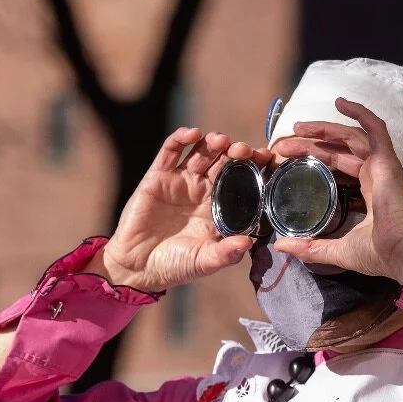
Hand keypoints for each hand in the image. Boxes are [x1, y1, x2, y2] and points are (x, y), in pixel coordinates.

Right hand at [90, 128, 271, 292]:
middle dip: (236, 151)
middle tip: (243, 150)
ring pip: (201, 152)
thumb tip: (248, 242)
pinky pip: (170, 151)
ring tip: (220, 141)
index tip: (265, 159)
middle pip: (223, 161)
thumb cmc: (175, 265)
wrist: (138, 267)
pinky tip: (192, 134)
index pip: (242, 180)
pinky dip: (180, 138)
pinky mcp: (158, 176)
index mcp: (219, 207)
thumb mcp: (204, 261)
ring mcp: (181, 181)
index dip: (253, 167)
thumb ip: (226, 253)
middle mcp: (203, 190)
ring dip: (213, 142)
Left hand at [272, 98, 402, 282]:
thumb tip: (280, 246)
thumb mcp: (336, 249)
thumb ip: (310, 247)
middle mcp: (375, 174)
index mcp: (368, 192)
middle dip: (312, 142)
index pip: (339, 165)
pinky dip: (360, 113)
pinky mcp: (387, 160)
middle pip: (340, 148)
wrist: (401, 253)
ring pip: (351, 136)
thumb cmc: (378, 253)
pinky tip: (341, 103)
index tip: (289, 157)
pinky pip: (375, 128)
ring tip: (299, 126)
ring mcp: (383, 165)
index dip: (316, 157)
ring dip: (325, 128)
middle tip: (285, 144)